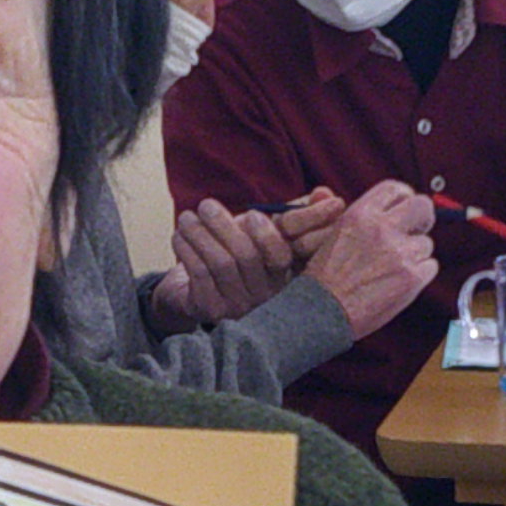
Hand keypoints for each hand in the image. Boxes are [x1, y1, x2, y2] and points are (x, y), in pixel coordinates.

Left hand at [165, 192, 335, 323]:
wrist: (196, 292)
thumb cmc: (235, 254)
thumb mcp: (262, 231)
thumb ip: (294, 214)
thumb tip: (325, 194)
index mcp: (282, 275)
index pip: (282, 256)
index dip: (268, 234)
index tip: (253, 214)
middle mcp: (265, 296)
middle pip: (246, 255)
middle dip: (223, 224)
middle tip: (205, 206)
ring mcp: (238, 307)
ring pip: (220, 262)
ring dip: (199, 234)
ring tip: (187, 218)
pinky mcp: (212, 311)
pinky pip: (199, 273)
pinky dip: (186, 249)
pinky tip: (179, 237)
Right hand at [300, 179, 435, 332]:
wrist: (321, 312)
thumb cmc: (324, 279)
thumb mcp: (334, 235)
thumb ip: (361, 219)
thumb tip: (387, 208)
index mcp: (360, 215)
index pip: (394, 189)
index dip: (404, 197)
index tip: (404, 207)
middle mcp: (382, 229)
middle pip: (422, 207)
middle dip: (423, 218)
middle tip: (417, 229)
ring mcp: (400, 253)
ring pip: (426, 243)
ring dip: (415, 255)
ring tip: (392, 270)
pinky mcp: (412, 277)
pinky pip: (430, 267)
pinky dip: (419, 275)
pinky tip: (398, 283)